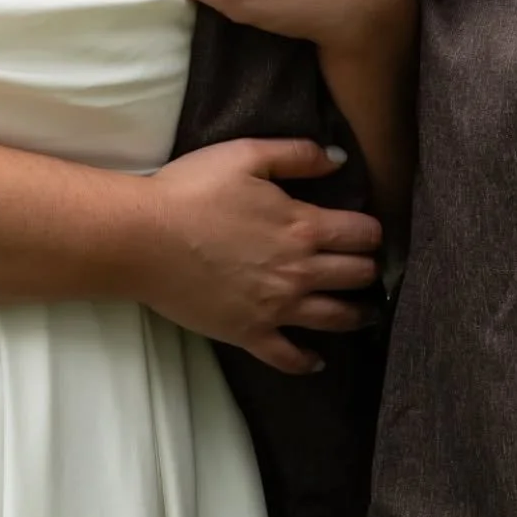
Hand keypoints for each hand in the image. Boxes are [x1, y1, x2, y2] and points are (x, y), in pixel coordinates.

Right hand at [141, 137, 381, 374]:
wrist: (144, 239)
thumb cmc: (194, 190)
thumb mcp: (248, 155)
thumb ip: (298, 154)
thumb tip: (340, 160)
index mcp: (303, 226)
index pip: (361, 234)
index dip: (371, 230)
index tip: (369, 231)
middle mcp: (299, 271)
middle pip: (356, 276)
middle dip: (367, 269)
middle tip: (368, 268)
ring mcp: (276, 308)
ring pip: (334, 318)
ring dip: (356, 314)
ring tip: (364, 312)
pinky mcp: (249, 334)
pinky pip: (288, 357)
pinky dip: (308, 361)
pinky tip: (318, 360)